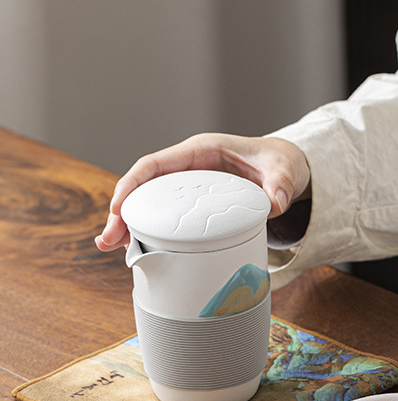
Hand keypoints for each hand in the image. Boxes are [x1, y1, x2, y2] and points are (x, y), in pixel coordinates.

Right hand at [95, 133, 310, 250]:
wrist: (286, 169)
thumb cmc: (279, 162)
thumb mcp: (284, 169)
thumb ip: (280, 184)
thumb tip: (275, 204)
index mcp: (202, 152)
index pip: (156, 164)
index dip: (133, 183)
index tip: (119, 206)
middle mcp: (190, 168)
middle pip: (146, 187)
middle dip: (123, 211)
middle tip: (109, 239)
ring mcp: (191, 188)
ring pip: (152, 204)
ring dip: (131, 225)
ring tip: (112, 248)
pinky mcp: (196, 205)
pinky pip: (168, 216)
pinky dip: (152, 232)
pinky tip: (139, 249)